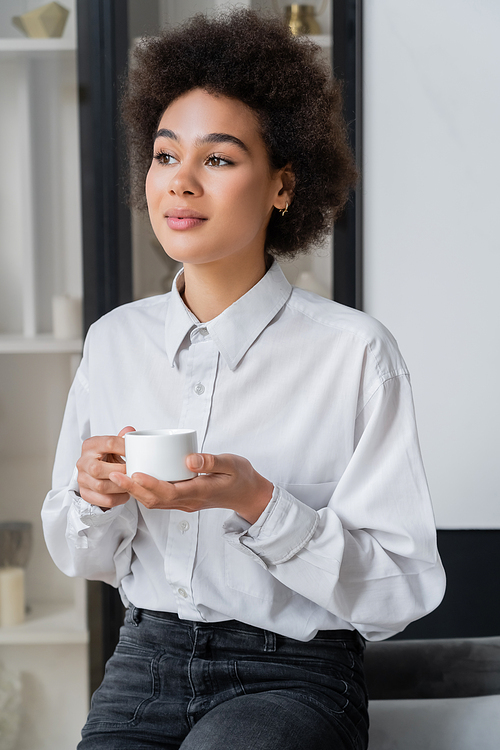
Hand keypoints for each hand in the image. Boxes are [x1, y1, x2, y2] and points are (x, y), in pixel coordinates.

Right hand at [76, 426, 135, 508]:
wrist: (95, 470)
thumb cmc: (107, 456)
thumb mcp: (113, 444)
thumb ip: (123, 438)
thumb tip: (130, 431)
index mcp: (90, 445)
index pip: (109, 443)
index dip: (125, 448)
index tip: (137, 453)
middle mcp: (83, 462)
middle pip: (98, 469)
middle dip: (120, 471)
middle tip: (134, 472)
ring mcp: (82, 479)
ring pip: (101, 487)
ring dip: (120, 486)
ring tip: (132, 484)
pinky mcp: (86, 493)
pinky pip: (104, 500)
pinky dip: (119, 498)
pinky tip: (126, 493)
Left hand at [110, 453, 273, 524]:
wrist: (249, 495)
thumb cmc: (241, 477)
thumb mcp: (232, 464)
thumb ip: (212, 461)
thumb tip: (188, 459)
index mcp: (200, 492)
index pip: (169, 492)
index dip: (149, 484)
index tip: (133, 473)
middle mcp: (189, 502)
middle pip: (155, 500)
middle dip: (133, 488)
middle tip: (114, 474)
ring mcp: (185, 504)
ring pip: (154, 502)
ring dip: (135, 491)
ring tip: (118, 476)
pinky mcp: (183, 501)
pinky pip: (159, 500)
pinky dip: (144, 491)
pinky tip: (135, 479)